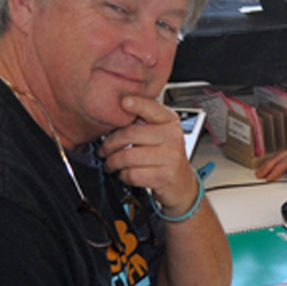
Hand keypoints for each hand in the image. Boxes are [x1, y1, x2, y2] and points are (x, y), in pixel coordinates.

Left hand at [98, 95, 196, 214]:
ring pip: (128, 156)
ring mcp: (170, 157)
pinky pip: (132, 174)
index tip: (123, 102)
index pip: (152, 108)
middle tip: (104, 149)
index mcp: (170, 122)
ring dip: (113, 162)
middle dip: (110, 143)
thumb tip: (118, 112)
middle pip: (131, 134)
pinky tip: (125, 173)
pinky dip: (123, 175)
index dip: (137, 104)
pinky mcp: (164, 176)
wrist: (182, 183)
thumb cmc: (166, 156)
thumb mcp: (161, 134)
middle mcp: (172, 137)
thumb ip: (144, 122)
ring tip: (111, 163)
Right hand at [254, 143, 286, 180]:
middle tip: (259, 175)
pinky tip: (268, 165)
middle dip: (267, 168)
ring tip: (259, 172)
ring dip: (267, 164)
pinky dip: (272, 162)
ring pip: (276, 157)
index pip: (284, 163)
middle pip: (277, 159)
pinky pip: (279, 156)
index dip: (275, 171)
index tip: (269, 178)